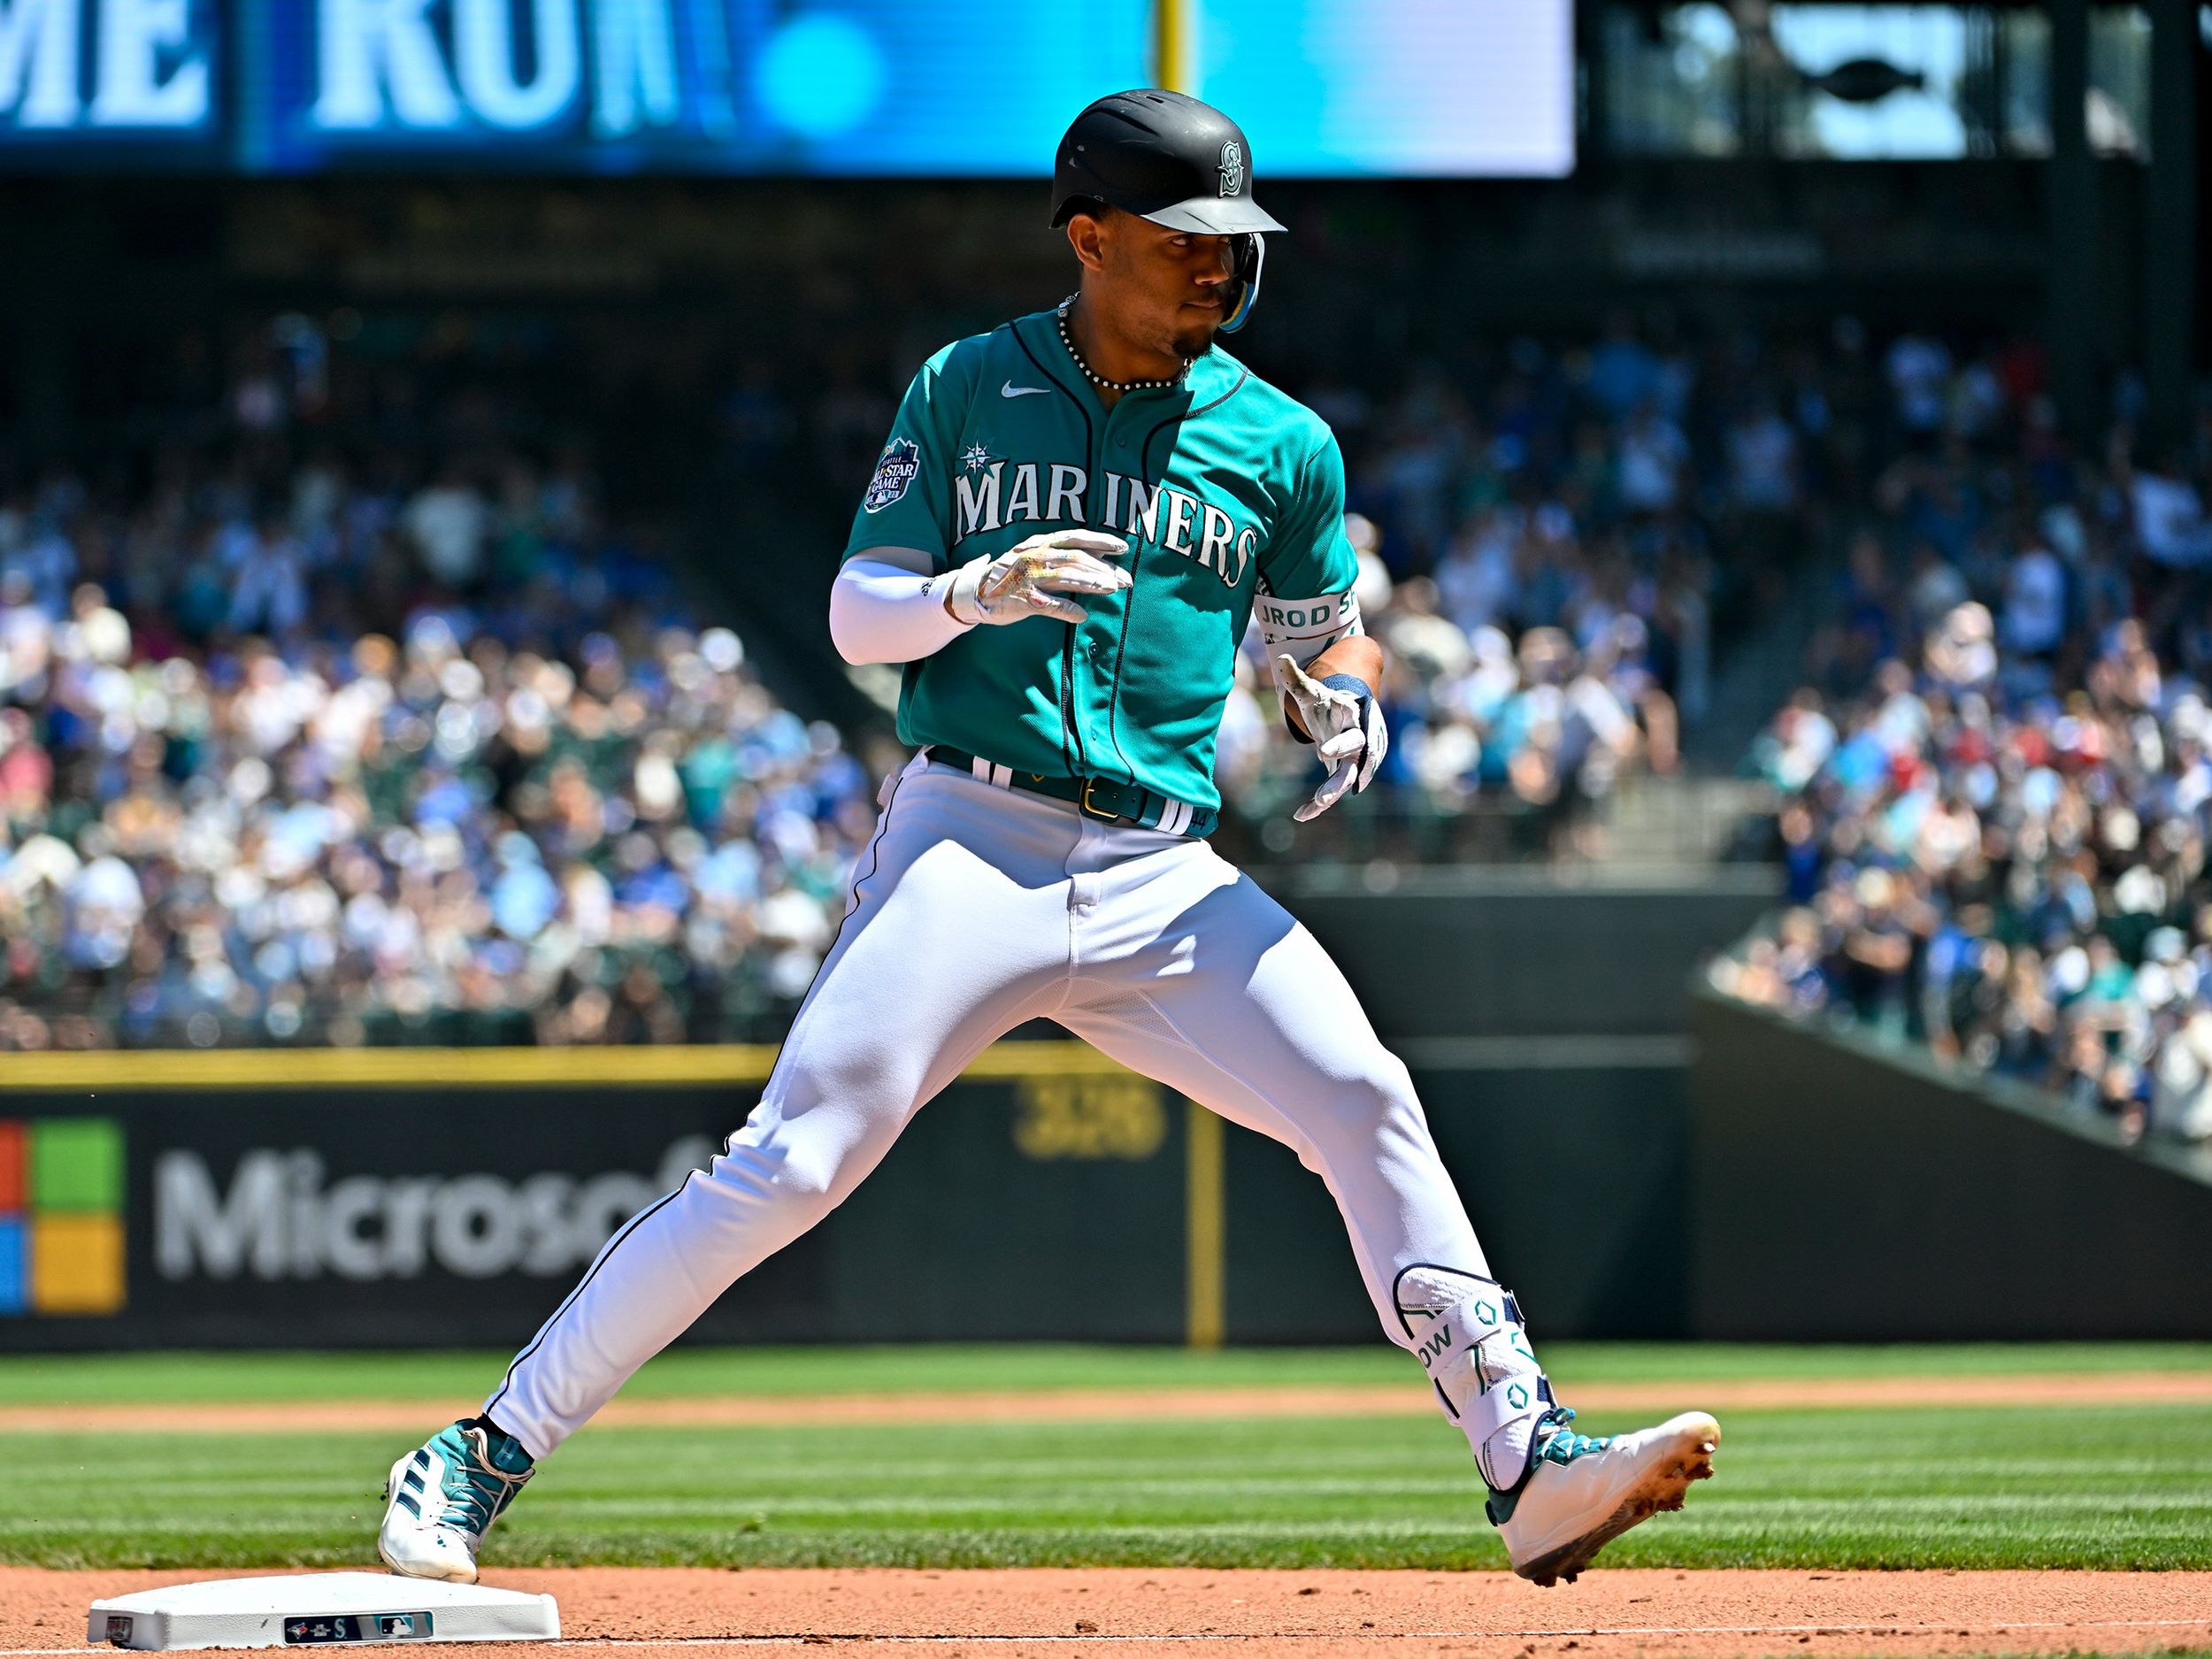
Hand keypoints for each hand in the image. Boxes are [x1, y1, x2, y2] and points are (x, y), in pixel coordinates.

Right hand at [944, 531, 1130, 625]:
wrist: (977, 591)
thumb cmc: (1013, 574)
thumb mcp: (1037, 556)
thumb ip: (1064, 555)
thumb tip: (1100, 556)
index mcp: (1041, 543)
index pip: (1075, 538)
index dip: (1100, 541)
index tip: (1123, 548)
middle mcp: (1036, 556)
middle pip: (1076, 559)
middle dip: (1104, 569)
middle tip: (1126, 580)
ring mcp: (1029, 578)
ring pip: (1066, 578)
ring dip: (1091, 584)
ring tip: (1112, 589)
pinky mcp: (1023, 600)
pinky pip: (1049, 606)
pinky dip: (1067, 611)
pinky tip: (1083, 617)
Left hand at [1276, 653, 1387, 821]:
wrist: (1345, 718)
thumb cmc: (1328, 703)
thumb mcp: (1312, 692)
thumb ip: (1297, 679)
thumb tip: (1282, 659)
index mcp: (1350, 715)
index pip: (1351, 722)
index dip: (1342, 734)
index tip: (1325, 747)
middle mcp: (1357, 737)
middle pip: (1356, 749)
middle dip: (1342, 754)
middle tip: (1323, 758)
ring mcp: (1353, 758)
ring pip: (1348, 776)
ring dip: (1334, 789)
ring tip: (1318, 803)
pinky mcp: (1344, 773)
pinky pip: (1335, 790)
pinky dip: (1318, 804)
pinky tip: (1301, 815)